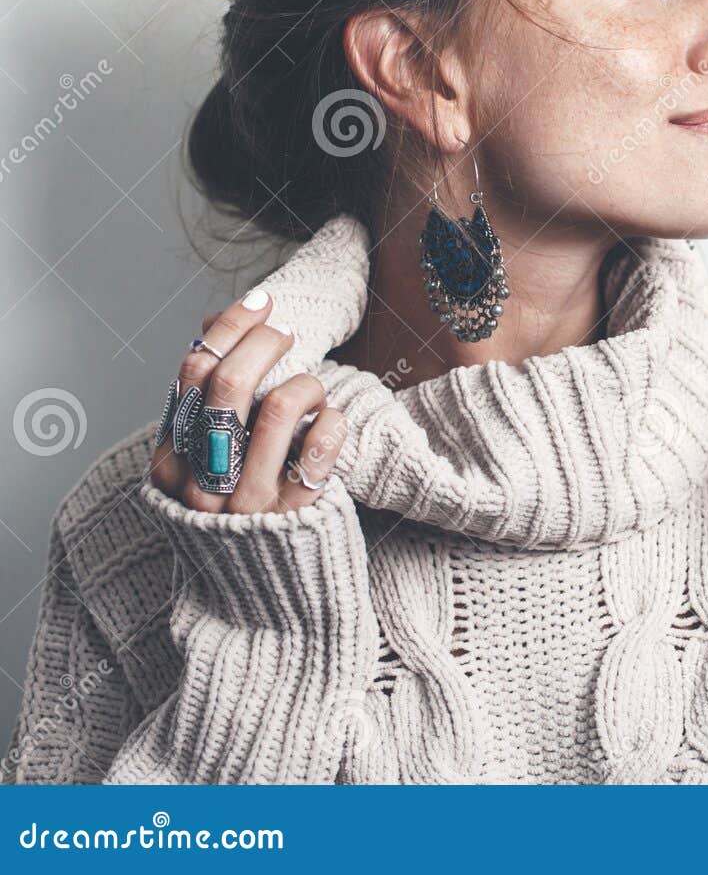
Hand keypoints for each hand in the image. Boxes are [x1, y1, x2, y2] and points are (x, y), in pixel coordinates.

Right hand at [147, 288, 347, 513]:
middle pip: (230, 383)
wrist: (266, 608)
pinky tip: (334, 422)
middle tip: (288, 332)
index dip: (228, 329)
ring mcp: (248, 504)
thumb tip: (208, 329)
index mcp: (170, 464)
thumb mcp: (204, 470)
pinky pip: (320, 449)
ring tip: (315, 389)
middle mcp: (202, 484)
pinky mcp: (295, 518)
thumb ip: (205, 411)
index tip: (261, 303)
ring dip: (305, 384)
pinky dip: (333, 422)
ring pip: (277, 409)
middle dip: (265, 341)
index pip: (192, 375)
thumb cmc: (238, 521)